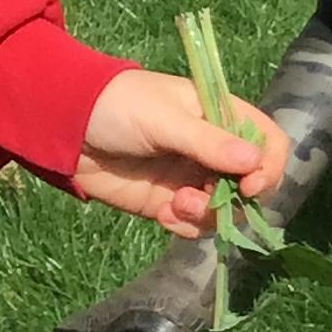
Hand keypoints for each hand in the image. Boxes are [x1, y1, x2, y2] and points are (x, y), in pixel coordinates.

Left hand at [74, 68, 289, 237]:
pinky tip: (162, 215)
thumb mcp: (164, 119)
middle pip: (252, 185)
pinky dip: (183, 226)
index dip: (268, 167)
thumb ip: (208, 143)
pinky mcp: (168, 203)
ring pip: (224, 210)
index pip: (268, 143)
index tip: (250, 186)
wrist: (63, 126)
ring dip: (206, 216)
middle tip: (200, 199)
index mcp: (221, 117)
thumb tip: (254, 163)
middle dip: (233, 200)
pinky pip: (193, 225)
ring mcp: (192, 178)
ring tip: (174, 206)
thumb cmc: (117, 105)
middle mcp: (214, 150)